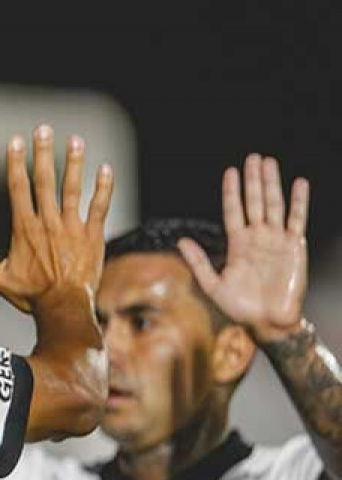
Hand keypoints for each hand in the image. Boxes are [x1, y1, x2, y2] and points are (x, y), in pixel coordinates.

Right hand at [0, 124, 113, 314]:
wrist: (64, 308)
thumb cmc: (30, 295)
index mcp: (25, 229)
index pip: (18, 188)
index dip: (16, 162)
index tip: (16, 141)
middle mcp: (48, 223)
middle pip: (45, 181)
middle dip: (44, 153)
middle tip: (45, 129)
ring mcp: (72, 227)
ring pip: (74, 189)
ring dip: (74, 163)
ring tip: (76, 141)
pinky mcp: (92, 235)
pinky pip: (100, 207)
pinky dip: (104, 188)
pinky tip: (105, 170)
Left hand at [180, 154, 310, 342]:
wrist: (267, 322)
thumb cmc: (240, 307)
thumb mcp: (213, 285)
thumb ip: (199, 262)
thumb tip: (180, 241)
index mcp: (238, 244)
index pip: (234, 211)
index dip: (232, 191)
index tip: (230, 171)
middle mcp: (258, 237)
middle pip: (254, 202)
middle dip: (253, 180)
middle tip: (252, 157)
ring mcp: (277, 240)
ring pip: (274, 205)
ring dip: (271, 184)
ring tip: (269, 162)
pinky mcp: (294, 247)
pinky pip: (297, 219)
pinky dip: (299, 201)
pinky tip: (299, 183)